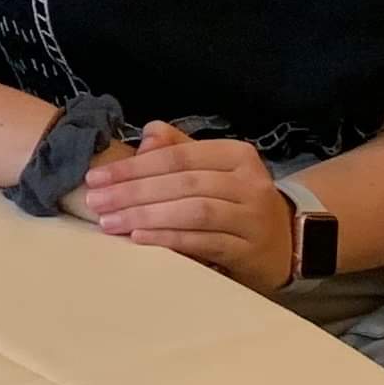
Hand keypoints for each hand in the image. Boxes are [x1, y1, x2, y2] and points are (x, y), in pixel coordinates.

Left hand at [72, 121, 295, 289]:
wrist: (287, 241)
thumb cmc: (236, 200)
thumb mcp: (213, 168)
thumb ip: (179, 149)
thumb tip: (147, 133)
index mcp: (237, 155)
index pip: (178, 157)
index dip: (134, 166)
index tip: (96, 178)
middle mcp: (249, 183)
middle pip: (183, 183)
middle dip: (133, 192)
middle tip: (96, 202)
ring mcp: (252, 218)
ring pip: (194, 212)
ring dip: (146, 216)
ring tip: (110, 222)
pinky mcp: (250, 251)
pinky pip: (204, 242)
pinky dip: (170, 239)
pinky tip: (140, 238)